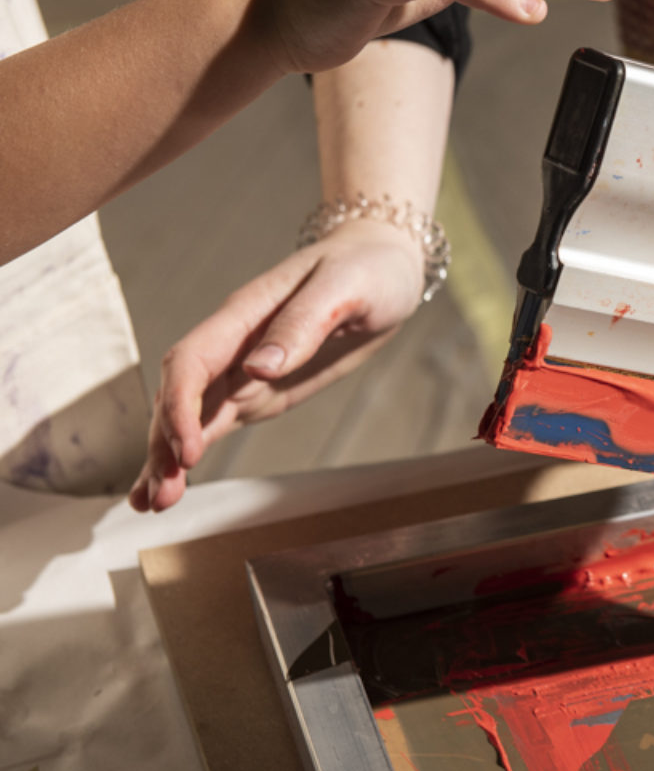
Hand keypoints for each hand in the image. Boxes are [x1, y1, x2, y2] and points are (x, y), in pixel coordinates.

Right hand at [128, 220, 426, 511]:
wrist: (384, 267)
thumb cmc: (367, 268)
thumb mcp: (346, 288)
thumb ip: (303, 324)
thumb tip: (259, 367)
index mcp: (245, 314)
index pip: (192, 361)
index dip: (181, 405)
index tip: (188, 448)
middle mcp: (232, 344)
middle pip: (179, 395)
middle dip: (165, 444)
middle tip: (162, 494)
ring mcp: (241, 370)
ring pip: (189, 416)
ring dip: (166, 458)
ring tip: (153, 503)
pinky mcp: (257, 391)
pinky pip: (213, 423)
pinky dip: (187, 455)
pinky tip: (166, 486)